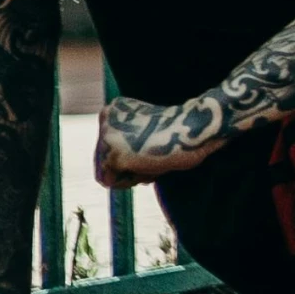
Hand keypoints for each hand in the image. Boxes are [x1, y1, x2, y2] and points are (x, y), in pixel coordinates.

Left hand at [94, 93, 226, 188]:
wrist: (191, 130)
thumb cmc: (175, 135)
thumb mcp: (143, 133)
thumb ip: (124, 143)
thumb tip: (105, 175)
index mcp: (112, 110)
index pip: (106, 148)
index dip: (129, 157)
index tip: (149, 147)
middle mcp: (105, 118)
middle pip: (103, 161)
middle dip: (126, 167)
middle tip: (151, 156)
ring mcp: (106, 136)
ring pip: (106, 173)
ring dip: (128, 174)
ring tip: (150, 159)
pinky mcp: (113, 155)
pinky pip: (111, 182)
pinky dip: (129, 181)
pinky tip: (147, 165)